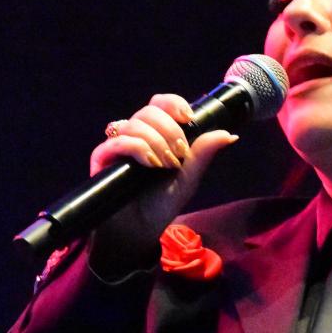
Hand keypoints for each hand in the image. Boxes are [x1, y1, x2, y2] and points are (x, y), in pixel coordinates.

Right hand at [89, 94, 236, 268]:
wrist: (141, 228)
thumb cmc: (163, 202)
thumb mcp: (189, 176)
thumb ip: (204, 153)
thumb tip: (229, 134)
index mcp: (155, 133)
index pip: (159, 104)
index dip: (172, 103)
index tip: (187, 118)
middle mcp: (135, 135)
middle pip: (147, 111)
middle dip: (169, 130)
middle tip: (179, 154)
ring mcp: (117, 146)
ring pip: (134, 125)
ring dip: (155, 142)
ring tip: (166, 165)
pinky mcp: (102, 159)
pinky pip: (116, 141)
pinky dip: (137, 148)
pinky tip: (150, 164)